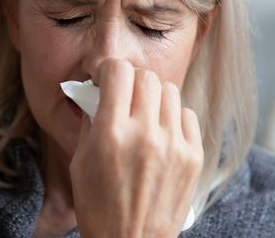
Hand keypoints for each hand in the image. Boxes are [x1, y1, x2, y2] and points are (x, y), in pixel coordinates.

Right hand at [69, 58, 203, 237]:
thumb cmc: (99, 206)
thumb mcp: (81, 161)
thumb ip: (92, 121)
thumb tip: (101, 92)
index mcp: (112, 135)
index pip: (119, 71)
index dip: (110, 69)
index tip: (106, 78)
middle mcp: (146, 135)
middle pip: (146, 77)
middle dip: (131, 80)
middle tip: (124, 94)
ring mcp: (174, 145)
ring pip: (169, 91)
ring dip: (153, 95)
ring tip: (144, 113)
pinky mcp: (193, 156)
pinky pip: (186, 114)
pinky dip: (172, 116)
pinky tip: (161, 131)